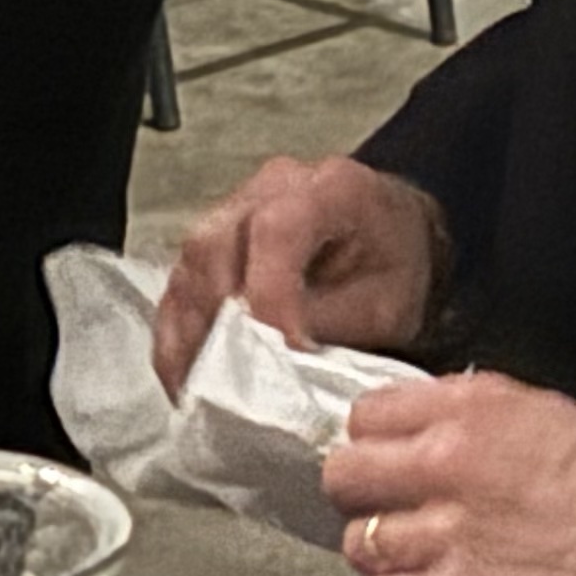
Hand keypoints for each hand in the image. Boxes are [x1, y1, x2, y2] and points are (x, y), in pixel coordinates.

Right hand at [153, 156, 446, 393]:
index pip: (277, 231)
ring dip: (187, 330)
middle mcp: (271, 188)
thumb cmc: (397, 266)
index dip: (270, 295)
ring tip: (191, 387)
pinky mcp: (216, 239)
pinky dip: (178, 328)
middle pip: (216, 244)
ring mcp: (236, 208)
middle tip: (220, 380)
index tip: (281, 349)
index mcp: (328, 188)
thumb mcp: (386, 302)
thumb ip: (330, 323)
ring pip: (190, 264)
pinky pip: (182, 280)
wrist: (397, 241)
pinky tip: (182, 370)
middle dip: (214, 319)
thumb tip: (277, 355)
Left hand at [320, 370, 575, 575]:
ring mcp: (441, 533)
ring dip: (385, 562)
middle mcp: (444, 462)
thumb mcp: (566, 421)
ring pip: (356, 545)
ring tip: (425, 573)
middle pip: (343, 475)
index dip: (378, 447)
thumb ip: (494, 424)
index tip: (393, 466)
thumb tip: (453, 433)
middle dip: (365, 500)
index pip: (368, 415)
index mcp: (475, 409)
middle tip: (397, 520)